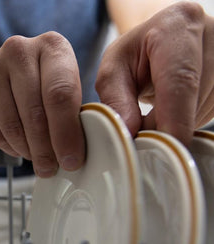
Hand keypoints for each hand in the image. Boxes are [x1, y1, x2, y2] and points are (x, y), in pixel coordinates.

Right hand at [0, 32, 83, 176]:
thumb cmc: (40, 82)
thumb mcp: (65, 85)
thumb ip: (75, 112)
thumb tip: (77, 153)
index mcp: (51, 46)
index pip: (60, 94)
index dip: (66, 133)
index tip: (71, 159)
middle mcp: (19, 50)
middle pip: (34, 112)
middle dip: (46, 148)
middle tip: (51, 167)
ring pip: (12, 124)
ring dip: (27, 150)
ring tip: (37, 158)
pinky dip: (8, 146)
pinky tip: (18, 148)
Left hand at [96, 2, 213, 144]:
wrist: (163, 40)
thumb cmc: (136, 54)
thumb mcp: (113, 70)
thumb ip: (116, 101)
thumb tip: (130, 132)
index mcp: (177, 25)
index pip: (181, 79)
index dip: (175, 118)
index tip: (166, 144)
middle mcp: (212, 34)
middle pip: (193, 99)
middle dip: (165, 125)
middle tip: (141, 128)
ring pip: (203, 109)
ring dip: (176, 123)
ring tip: (157, 109)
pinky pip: (210, 112)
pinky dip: (189, 120)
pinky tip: (175, 108)